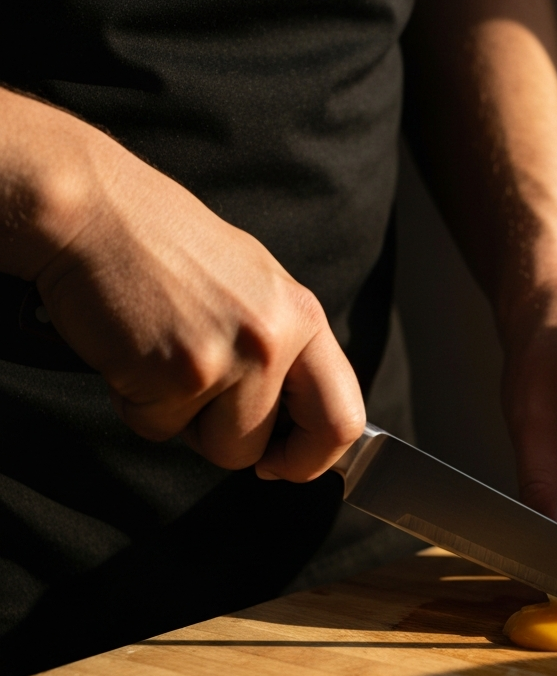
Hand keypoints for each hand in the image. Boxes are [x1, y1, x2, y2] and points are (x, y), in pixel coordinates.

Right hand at [11, 97, 363, 480]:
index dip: (316, 458)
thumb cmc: (167, 247)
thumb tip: (300, 417)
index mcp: (303, 317)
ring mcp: (227, 360)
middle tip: (214, 425)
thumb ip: (286, 349)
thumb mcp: (255, 287)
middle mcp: (274, 340)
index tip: (287, 464)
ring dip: (186, 422)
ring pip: (221, 448)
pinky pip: (160, 428)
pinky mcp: (174, 376)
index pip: (344, 417)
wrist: (92, 212)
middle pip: (279, 450)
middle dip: (249, 455)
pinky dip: (139, 404)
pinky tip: (132, 354)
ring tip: (165, 361)